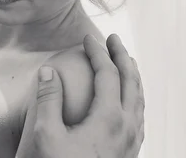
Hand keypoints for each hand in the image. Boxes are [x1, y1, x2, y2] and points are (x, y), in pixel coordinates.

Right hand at [31, 34, 143, 157]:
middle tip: (113, 39)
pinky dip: (135, 96)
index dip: (98, 53)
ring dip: (133, 76)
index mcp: (109, 119)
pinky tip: (128, 100)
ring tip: (126, 62)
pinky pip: (139, 115)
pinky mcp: (130, 153)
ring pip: (140, 99)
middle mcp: (127, 127)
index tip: (88, 39)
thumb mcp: (45, 135)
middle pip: (131, 82)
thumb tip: (49, 71)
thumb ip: (49, 100)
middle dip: (122, 57)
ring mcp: (132, 142)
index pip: (108, 74)